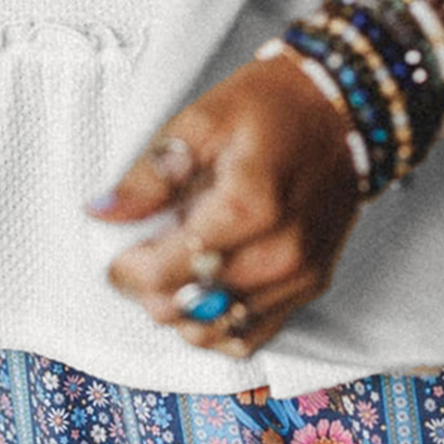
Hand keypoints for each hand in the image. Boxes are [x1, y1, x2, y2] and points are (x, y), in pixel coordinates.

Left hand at [86, 54, 361, 360]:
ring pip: (213, 332)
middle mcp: (281, 253)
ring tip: (175, 265)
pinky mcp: (310, 287)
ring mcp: (299, 276)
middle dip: (150, 289)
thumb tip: (102, 213)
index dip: (127, 271)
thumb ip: (151, 172)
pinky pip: (250, 337)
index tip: (116, 254)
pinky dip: (217, 323)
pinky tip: (206, 287)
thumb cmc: (272, 106)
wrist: (341, 109)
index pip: (167, 273)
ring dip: (180, 309)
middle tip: (144, 252)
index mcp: (251, 206)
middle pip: (186, 309)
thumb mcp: (202, 119)